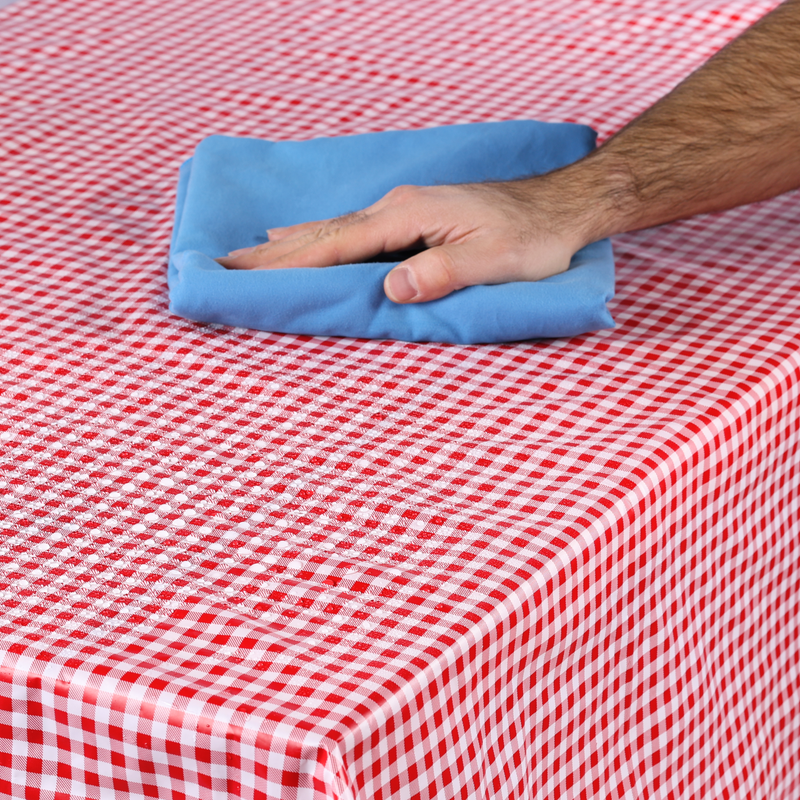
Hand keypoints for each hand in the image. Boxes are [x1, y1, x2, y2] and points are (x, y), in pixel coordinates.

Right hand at [216, 180, 588, 303]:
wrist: (557, 208)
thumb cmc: (530, 239)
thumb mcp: (491, 263)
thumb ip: (439, 275)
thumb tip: (390, 289)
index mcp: (407, 217)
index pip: (336, 246)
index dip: (289, 263)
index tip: (244, 272)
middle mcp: (395, 207)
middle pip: (323, 234)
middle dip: (272, 253)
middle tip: (224, 263)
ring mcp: (401, 209)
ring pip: (332, 230)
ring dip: (289, 245)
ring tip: (251, 253)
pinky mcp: (409, 217)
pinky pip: (351, 230)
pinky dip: (319, 238)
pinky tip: (301, 237)